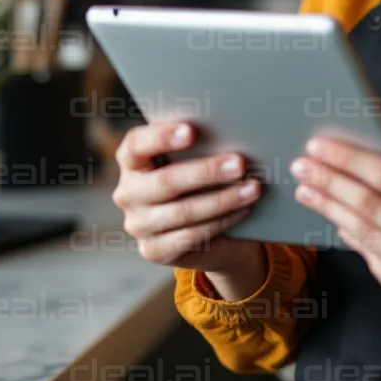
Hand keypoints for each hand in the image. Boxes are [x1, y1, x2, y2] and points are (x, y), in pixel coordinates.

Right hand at [112, 121, 263, 274]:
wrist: (205, 227)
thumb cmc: (201, 177)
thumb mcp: (197, 157)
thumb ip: (201, 144)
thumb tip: (232, 131)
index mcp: (132, 160)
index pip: (136, 145)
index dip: (161, 137)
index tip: (191, 130)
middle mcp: (128, 192)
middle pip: (165, 181)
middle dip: (206, 172)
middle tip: (240, 163)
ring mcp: (138, 224)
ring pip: (182, 212)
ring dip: (223, 199)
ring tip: (252, 188)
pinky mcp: (154, 250)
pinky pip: (191, 236)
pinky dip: (221, 221)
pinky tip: (243, 209)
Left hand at [289, 127, 380, 327]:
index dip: (349, 160)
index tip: (319, 145)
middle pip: (367, 206)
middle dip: (328, 182)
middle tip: (301, 165)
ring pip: (363, 235)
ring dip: (329, 209)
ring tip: (307, 190)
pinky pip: (373, 261)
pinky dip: (352, 237)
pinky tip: (335, 219)